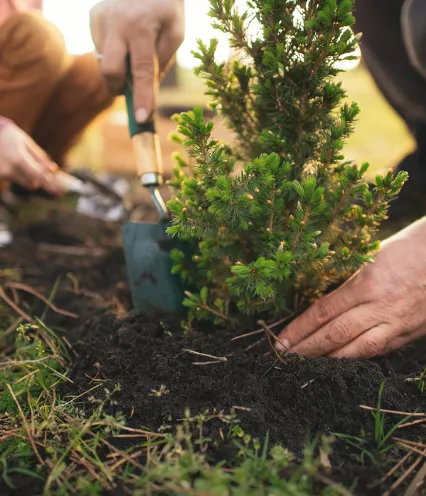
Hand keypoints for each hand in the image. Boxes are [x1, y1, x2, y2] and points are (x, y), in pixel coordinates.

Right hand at [0, 121, 62, 195]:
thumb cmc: (8, 135)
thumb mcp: (25, 142)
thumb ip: (39, 156)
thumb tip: (53, 170)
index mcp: (19, 159)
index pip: (39, 176)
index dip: (50, 184)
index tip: (59, 192)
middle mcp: (10, 169)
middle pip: (32, 183)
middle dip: (37, 179)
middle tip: (37, 168)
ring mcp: (2, 174)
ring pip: (22, 182)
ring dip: (26, 176)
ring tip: (18, 159)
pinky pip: (13, 179)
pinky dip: (16, 173)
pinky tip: (10, 161)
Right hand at [90, 0, 184, 122]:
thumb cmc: (166, 6)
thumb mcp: (175, 31)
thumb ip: (162, 62)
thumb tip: (145, 90)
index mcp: (141, 27)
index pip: (141, 71)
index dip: (141, 97)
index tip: (141, 119)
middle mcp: (116, 23)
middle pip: (111, 72)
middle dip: (119, 88)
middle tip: (129, 89)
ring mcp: (100, 18)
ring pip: (105, 62)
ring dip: (120, 66)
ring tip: (133, 46)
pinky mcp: (93, 17)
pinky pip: (101, 49)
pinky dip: (114, 52)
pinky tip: (124, 36)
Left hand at [277, 218, 425, 358]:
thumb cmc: (407, 248)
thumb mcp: (371, 258)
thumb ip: (349, 284)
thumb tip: (323, 307)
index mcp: (366, 283)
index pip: (323, 311)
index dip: (300, 328)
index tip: (282, 340)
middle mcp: (380, 306)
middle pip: (336, 334)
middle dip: (309, 348)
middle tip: (286, 358)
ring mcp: (397, 323)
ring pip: (358, 350)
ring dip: (330, 360)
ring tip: (308, 366)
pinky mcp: (409, 333)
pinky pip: (379, 350)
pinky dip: (357, 358)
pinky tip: (341, 362)